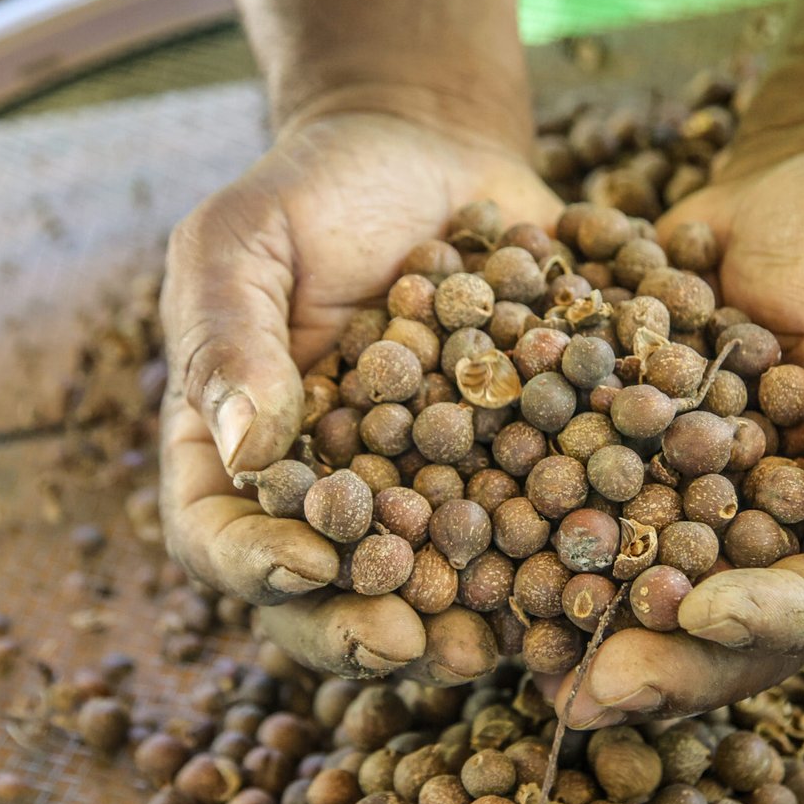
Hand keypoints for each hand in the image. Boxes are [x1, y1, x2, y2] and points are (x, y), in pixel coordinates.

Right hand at [160, 107, 559, 677]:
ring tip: (494, 645)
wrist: (430, 158)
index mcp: (237, 458)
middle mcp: (326, 498)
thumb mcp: (242, 242)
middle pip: (325, 591)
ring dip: (459, 622)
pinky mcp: (502, 474)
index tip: (310, 564)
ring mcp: (417, 497)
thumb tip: (249, 449)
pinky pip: (522, 529)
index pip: (221, 538)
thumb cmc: (313, 193)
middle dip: (363, 625)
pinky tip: (582, 576)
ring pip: (427, 583)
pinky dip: (549, 559)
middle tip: (409, 642)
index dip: (258, 565)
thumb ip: (230, 338)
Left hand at [543, 145, 803, 726]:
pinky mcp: (652, 477)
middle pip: (747, 628)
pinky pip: (608, 528)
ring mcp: (722, 516)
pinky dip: (555, 557)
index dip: (778, 616)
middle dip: (672, 663)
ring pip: (669, 601)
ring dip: (603, 639)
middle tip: (597, 691)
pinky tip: (494, 580)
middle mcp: (802, 537)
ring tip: (536, 668)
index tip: (704, 614)